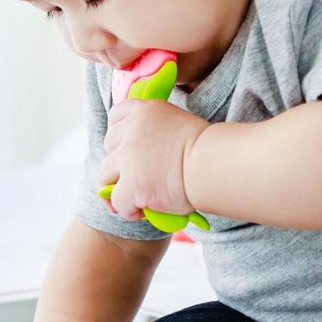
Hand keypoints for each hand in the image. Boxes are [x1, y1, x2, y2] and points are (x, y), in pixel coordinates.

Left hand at [98, 98, 210, 221]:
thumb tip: (147, 157)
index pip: (116, 115)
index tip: (127, 146)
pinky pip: (117, 202)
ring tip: (138, 200)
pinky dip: (128, 210)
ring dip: (119, 189)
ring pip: (105, 176)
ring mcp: (128, 157)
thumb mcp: (179, 125)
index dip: (119, 134)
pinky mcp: (132, 184)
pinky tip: (144, 211)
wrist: (216, 164)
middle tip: (137, 178)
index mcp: (145, 111)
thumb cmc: (209, 150)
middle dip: (119, 163)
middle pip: (108, 146)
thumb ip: (157, 132)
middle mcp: (132, 129)